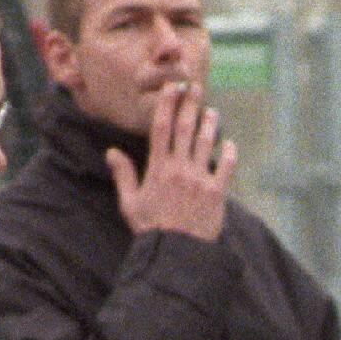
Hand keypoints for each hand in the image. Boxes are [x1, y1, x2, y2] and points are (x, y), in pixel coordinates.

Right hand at [108, 85, 236, 242]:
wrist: (175, 252)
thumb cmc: (151, 229)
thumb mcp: (130, 203)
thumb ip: (123, 175)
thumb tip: (111, 152)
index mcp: (158, 168)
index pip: (161, 128)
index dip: (167, 104)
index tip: (172, 87)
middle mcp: (179, 168)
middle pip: (185, 128)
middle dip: (190, 104)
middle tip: (195, 86)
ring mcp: (199, 179)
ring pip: (206, 143)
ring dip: (210, 124)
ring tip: (212, 111)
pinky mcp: (216, 192)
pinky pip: (226, 167)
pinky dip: (229, 153)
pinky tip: (229, 144)